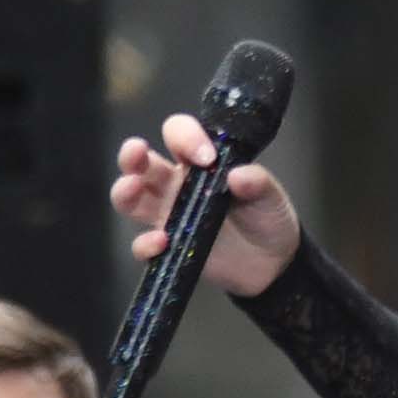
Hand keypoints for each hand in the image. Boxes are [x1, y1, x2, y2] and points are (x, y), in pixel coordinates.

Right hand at [110, 114, 303, 298]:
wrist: (273, 261)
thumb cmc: (266, 217)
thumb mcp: (270, 197)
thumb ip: (258, 183)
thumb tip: (239, 174)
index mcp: (200, 163)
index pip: (179, 136)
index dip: (186, 138)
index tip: (207, 157)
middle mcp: (176, 185)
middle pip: (141, 164)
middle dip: (132, 153)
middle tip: (137, 150)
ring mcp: (168, 215)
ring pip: (130, 199)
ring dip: (124, 191)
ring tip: (132, 187)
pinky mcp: (167, 247)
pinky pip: (142, 245)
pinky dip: (145, 244)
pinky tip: (162, 243)